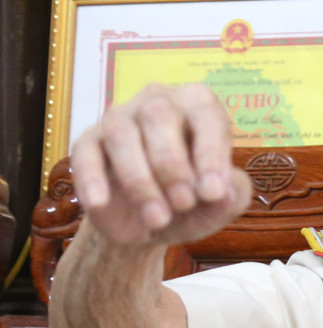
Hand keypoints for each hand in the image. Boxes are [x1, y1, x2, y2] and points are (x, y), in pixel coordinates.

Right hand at [70, 83, 250, 247]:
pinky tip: (99, 204)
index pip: (206, 116)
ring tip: (157, 218)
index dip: (210, 154)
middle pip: (160, 116)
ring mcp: (119, 119)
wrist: (150, 225)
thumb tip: (226, 193)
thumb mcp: (219, 205)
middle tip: (184, 204)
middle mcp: (158, 103)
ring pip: (122, 135)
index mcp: (199, 106)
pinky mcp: (88, 143)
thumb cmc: (194, 202)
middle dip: (173, 167)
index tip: (213, 193)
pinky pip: (85, 154)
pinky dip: (91, 179)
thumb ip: (231, 196)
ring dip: (140, 180)